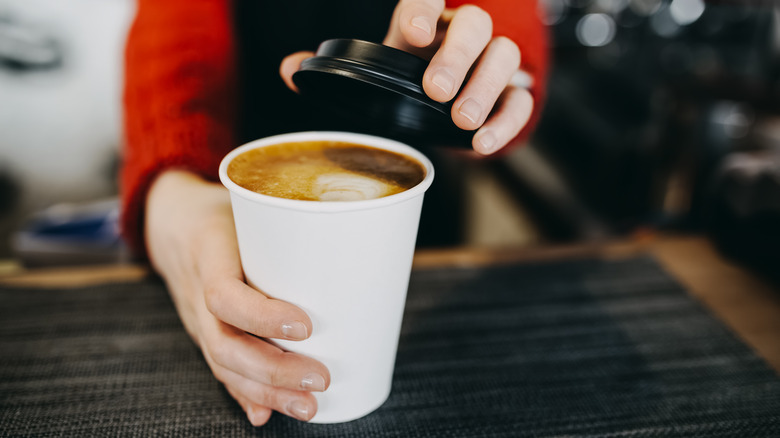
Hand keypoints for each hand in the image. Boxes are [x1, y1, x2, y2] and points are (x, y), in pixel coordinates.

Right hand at [145, 170, 329, 425]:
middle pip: (225, 344)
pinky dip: (244, 395)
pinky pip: (221, 369)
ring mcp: (197, 318)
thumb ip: (287, 222)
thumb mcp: (247, 203)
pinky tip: (266, 415)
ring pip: (223, 365)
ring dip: (267, 392)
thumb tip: (350, 237)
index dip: (262, 316)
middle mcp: (195, 293)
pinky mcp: (206, 333)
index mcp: (208, 252)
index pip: (223, 294)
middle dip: (274, 370)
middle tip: (321, 378)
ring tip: (308, 407)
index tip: (306, 325)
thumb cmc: (223, 210)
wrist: (171, 222)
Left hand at [279, 0, 533, 154]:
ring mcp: (490, 63)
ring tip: (462, 120)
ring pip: (505, 57)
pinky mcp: (510, 96)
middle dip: (457, 56)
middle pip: (475, 25)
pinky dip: (506, 121)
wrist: (444, 109)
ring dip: (485, 87)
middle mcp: (462, 36)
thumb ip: (335, 72)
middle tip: (436, 90)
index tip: (411, 32)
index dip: (423, 8)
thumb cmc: (407, 84)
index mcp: (425, 24)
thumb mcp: (373, 74)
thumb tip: (290, 70)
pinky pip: (521, 100)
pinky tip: (482, 142)